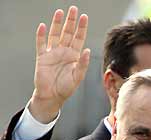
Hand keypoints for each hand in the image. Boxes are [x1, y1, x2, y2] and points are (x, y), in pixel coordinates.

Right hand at [30, 6, 89, 122]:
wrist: (52, 96)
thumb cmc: (66, 88)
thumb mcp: (78, 77)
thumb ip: (83, 64)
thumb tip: (87, 51)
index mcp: (74, 56)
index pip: (79, 38)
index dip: (81, 28)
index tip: (84, 17)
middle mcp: (64, 52)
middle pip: (67, 33)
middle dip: (71, 21)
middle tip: (73, 9)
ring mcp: (52, 53)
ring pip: (55, 35)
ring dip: (56, 23)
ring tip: (59, 12)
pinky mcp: (42, 57)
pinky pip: (41, 44)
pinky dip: (41, 35)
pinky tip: (43, 26)